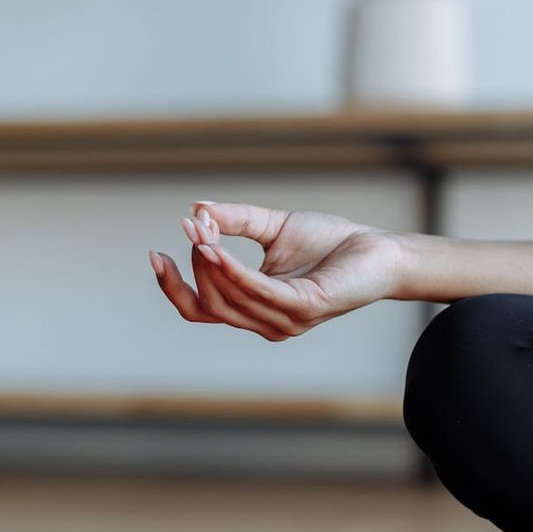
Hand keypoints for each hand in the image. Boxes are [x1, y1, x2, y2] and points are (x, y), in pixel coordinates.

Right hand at [148, 202, 405, 340]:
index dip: (173, 287)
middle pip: (208, 304)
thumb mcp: (273, 227)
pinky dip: (232, 270)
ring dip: (209, 263)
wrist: (377, 248)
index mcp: (255, 306)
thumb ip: (236, 221)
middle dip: (193, 266)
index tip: (155, 253)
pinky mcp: (304, 308)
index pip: (200, 309)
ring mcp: (285, 320)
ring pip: (228, 300)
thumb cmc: (331, 243)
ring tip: (201, 230)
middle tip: (192, 227)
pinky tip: (216, 248)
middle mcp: (266, 321)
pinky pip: (257, 291)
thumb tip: (197, 210)